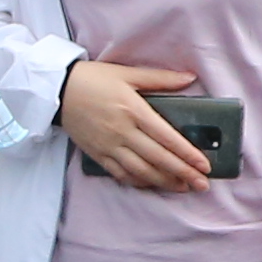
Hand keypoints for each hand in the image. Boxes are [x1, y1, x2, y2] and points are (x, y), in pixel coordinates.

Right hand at [56, 56, 213, 191]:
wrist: (57, 90)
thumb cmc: (93, 79)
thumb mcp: (127, 73)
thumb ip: (160, 78)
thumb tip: (190, 78)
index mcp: (133, 110)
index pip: (167, 137)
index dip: (187, 154)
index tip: (204, 164)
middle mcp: (122, 132)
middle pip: (158, 158)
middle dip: (183, 173)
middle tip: (202, 184)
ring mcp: (109, 146)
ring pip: (141, 171)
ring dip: (164, 182)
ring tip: (183, 187)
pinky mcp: (97, 155)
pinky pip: (121, 174)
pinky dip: (139, 182)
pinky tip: (153, 185)